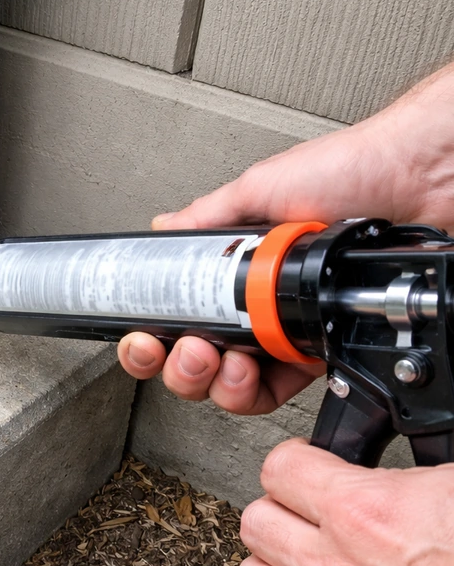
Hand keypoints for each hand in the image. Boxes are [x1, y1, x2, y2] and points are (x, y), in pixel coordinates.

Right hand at [117, 61, 453, 412]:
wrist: (420, 181)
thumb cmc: (353, 172)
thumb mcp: (262, 189)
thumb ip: (209, 217)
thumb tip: (162, 228)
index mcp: (241, 271)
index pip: (185, 316)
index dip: (157, 335)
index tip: (145, 337)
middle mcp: (263, 307)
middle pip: (199, 360)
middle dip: (178, 365)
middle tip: (187, 349)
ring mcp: (293, 333)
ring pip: (233, 385)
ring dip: (214, 382)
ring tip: (219, 358)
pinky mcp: (327, 354)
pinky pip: (280, 393)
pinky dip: (256, 392)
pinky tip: (253, 370)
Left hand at [238, 439, 453, 565]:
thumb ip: (424, 471)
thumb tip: (420, 444)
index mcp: (368, 516)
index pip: (280, 468)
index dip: (299, 460)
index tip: (314, 465)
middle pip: (256, 523)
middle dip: (281, 509)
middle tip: (311, 510)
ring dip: (277, 565)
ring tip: (308, 558)